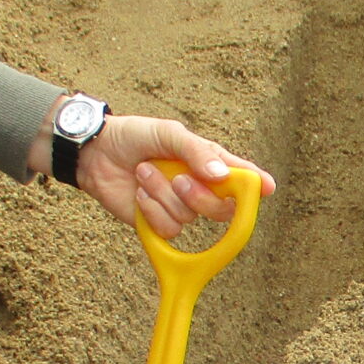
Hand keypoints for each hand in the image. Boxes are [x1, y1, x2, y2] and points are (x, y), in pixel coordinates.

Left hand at [29, 110, 277, 240]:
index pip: (240, 178)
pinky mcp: (159, 224)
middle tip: (177, 178)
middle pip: (221, 209)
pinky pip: (168, 229)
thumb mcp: (168, 134)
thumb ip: (197, 152)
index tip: (267, 188)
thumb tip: (223, 177)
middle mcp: (199, 188)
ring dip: (163, 195)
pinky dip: (151, 211)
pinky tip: (140, 194)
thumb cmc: (135, 136)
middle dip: (199, 196)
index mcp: (207, 163)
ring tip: (144, 173)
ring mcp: (180, 207)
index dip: (256, 185)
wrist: (96, 153)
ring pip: (189, 217)